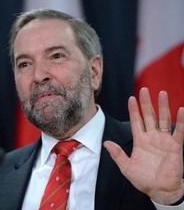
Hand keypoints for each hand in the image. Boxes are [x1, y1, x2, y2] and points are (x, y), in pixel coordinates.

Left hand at [104, 87, 183, 204]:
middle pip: (148, 116)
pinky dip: (181, 121)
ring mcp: (164, 141)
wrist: (160, 190)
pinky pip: (179, 132)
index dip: (133, 110)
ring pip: (163, 119)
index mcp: (140, 141)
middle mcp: (152, 138)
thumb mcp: (126, 167)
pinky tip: (181, 109)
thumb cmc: (143, 180)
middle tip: (144, 90)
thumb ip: (117, 154)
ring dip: (163, 106)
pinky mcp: (176, 147)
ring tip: (162, 93)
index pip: (136, 121)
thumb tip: (106, 143)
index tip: (131, 98)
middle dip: (146, 103)